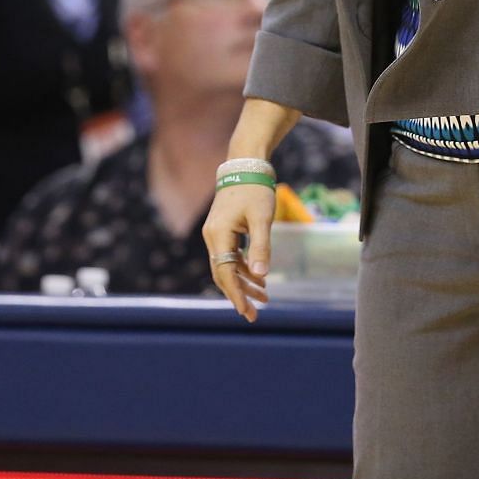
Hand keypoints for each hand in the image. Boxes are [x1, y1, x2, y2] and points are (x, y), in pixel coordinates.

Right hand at [202, 184, 274, 322]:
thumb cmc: (255, 190)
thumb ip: (260, 247)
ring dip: (245, 282)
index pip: (225, 274)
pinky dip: (244, 268)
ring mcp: (216, 235)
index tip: (247, 313)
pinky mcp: (223, 231)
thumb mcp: (262, 219)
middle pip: (224, 274)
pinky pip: (231, 257)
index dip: (236, 295)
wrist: (245, 165)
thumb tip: (261, 275)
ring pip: (228, 267)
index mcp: (218, 236)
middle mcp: (212, 237)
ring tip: (265, 298)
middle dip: (240, 294)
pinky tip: (259, 278)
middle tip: (255, 314)